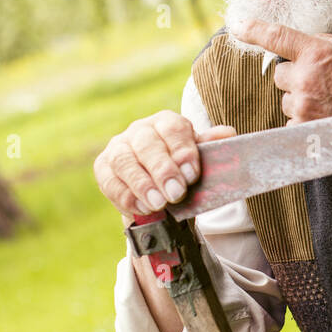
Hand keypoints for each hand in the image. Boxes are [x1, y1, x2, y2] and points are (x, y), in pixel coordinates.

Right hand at [93, 109, 236, 218]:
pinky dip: (125, 196)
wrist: (159, 187)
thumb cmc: (183, 169)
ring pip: (124, 161)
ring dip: (141, 184)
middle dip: (162, 170)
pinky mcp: (103, 166)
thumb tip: (228, 133)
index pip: (173, 129)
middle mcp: (140, 130)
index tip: (191, 174)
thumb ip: (211, 147)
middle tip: (176, 193)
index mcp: (166, 122)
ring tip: (158, 204)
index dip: (182, 151)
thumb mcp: (200, 159)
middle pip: (147, 144)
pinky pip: (109, 180)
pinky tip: (141, 208)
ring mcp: (118, 147)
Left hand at [232, 19, 331, 124]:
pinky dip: (306, 120)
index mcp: (317, 52)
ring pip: (286, 99)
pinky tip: (328, 118)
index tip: (237, 25)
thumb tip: (303, 42)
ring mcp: (303, 105)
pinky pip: (292, 121)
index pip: (276, 36)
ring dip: (301, 100)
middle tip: (321, 82)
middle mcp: (305, 77)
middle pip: (279, 73)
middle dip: (295, 76)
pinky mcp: (304, 128)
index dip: (253, 30)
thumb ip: (324, 43)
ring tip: (330, 103)